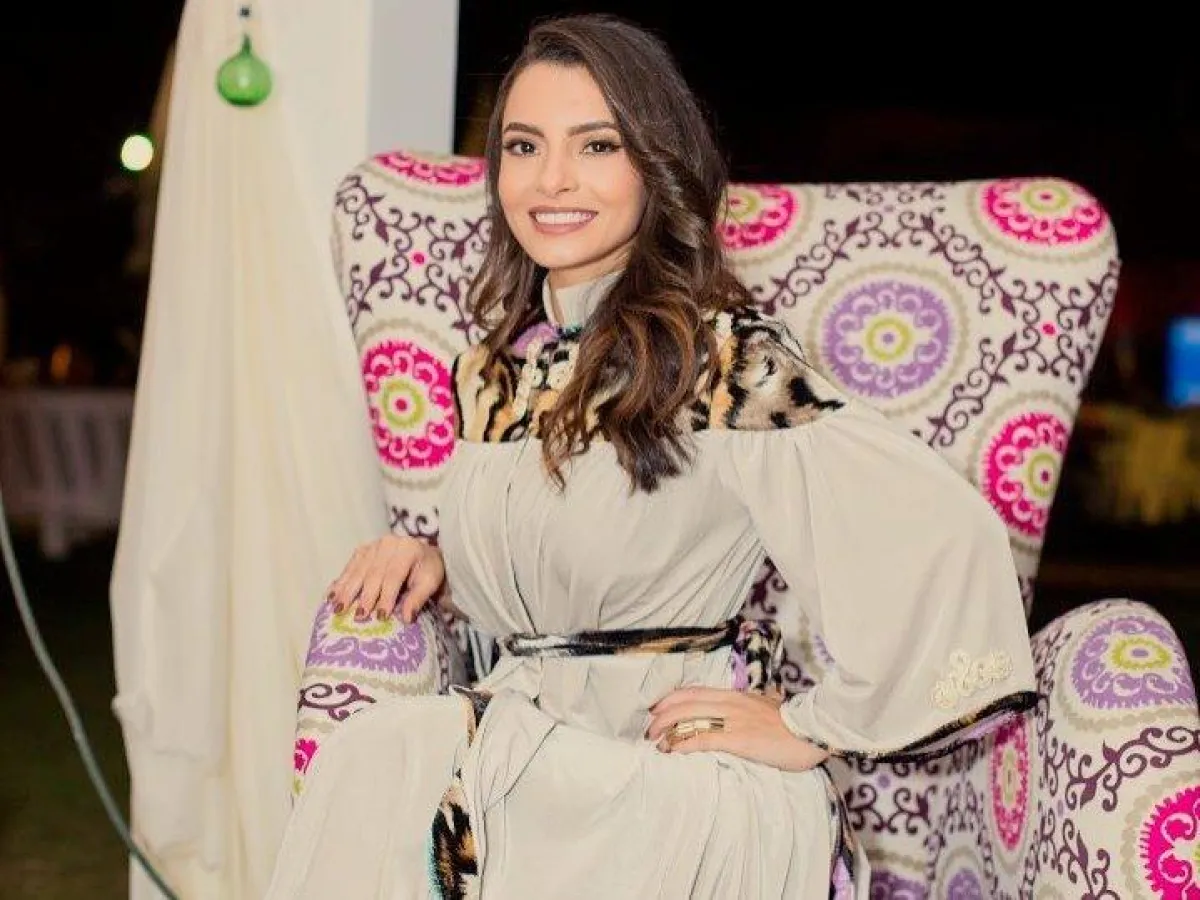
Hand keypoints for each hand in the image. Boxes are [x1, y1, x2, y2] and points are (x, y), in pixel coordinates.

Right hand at [326, 535, 445, 623]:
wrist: (422, 555)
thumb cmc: (427, 571)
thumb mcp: (430, 584)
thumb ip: (418, 599)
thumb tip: (405, 618)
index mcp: (408, 549)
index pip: (394, 576)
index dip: (386, 597)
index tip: (380, 617)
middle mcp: (389, 543)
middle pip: (373, 573)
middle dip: (364, 597)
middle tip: (358, 617)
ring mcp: (374, 545)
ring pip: (358, 570)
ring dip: (347, 591)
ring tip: (339, 609)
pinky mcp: (363, 550)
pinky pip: (350, 567)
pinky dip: (340, 582)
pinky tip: (331, 596)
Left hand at [646, 687, 829, 772]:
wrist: (812, 731)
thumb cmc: (793, 724)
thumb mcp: (768, 707)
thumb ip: (753, 706)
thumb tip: (752, 705)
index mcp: (735, 696)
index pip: (693, 691)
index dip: (670, 699)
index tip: (656, 710)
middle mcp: (729, 703)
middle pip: (684, 704)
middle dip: (661, 717)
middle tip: (649, 730)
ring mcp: (732, 720)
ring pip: (689, 719)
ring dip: (667, 731)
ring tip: (656, 743)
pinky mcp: (738, 739)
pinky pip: (703, 738)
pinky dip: (683, 744)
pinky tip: (673, 751)